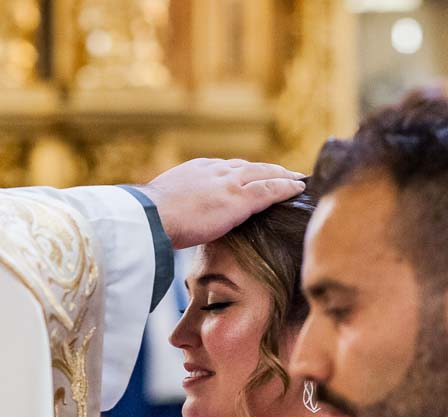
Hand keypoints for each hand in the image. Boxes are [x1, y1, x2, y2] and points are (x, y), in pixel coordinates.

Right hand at [139, 159, 305, 248]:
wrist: (149, 217)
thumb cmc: (149, 217)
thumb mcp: (164, 203)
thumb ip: (178, 204)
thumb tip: (177, 218)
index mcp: (196, 170)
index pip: (226, 167)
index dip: (243, 171)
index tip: (252, 174)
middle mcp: (215, 171)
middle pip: (249, 167)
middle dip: (267, 169)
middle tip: (284, 172)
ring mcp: (229, 184)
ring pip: (264, 174)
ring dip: (282, 176)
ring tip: (297, 179)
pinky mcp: (239, 200)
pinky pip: (269, 190)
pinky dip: (286, 187)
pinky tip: (299, 189)